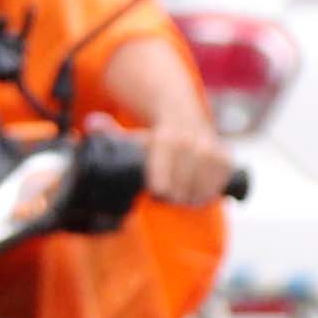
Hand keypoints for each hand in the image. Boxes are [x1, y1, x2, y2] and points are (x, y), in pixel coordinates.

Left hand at [94, 31, 230, 205]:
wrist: (185, 118)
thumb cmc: (154, 138)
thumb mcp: (133, 136)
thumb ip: (110, 134)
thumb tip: (92, 124)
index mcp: (167, 133)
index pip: (167, 151)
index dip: (163, 174)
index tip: (158, 191)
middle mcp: (192, 137)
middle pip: (187, 172)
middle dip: (178, 190)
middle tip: (169, 199)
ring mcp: (211, 147)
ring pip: (207, 178)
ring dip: (196, 194)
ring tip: (185, 199)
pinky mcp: (224, 156)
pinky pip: (222, 178)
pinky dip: (213, 190)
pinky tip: (202, 196)